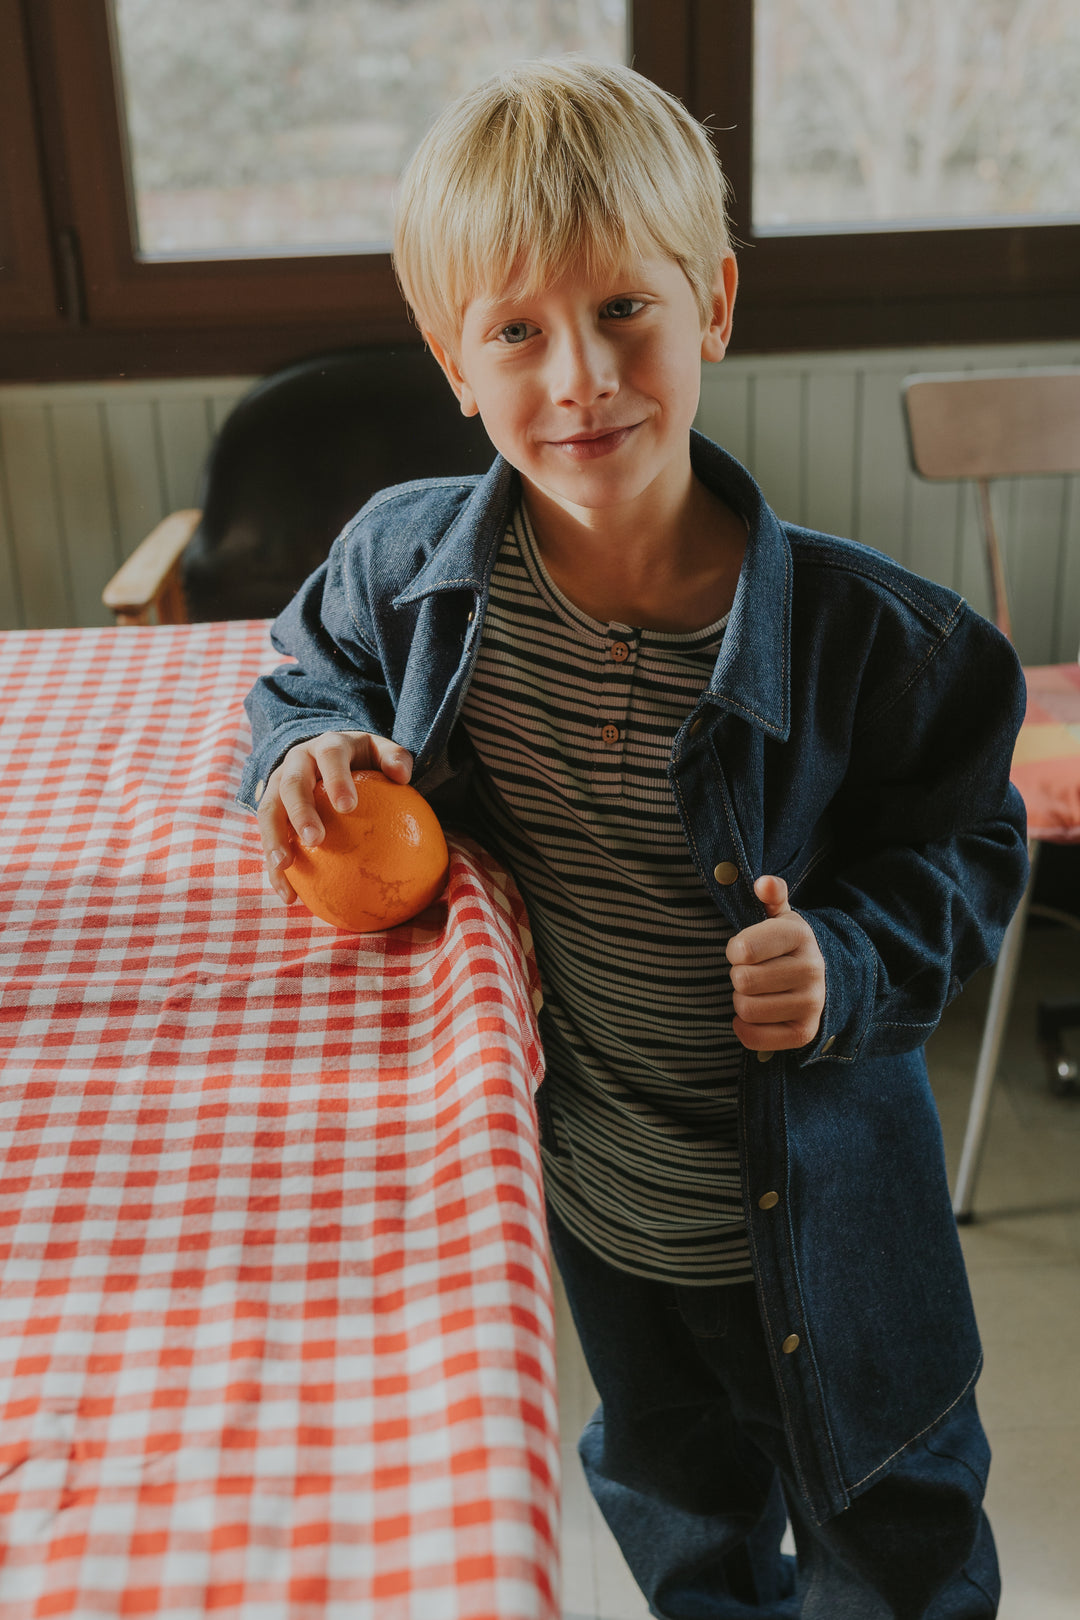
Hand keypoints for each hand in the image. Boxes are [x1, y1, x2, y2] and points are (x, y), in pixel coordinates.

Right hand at [256, 731, 412, 904]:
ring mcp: (277, 785)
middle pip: (291, 785)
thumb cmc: (362, 760)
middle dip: (300, 811)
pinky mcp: (270, 810)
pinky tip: (288, 895)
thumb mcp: (380, 751)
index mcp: (326, 746)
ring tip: (285, 866)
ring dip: (273, 839)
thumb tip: (403, 776)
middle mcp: (296, 763)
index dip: (336, 779)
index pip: (330, 757)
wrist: (325, 755)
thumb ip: (395, 759)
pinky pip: (268, 839)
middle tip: (314, 840)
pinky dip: (274, 868)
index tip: (348, 807)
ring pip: (269, 811)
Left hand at [725, 875, 825, 1051]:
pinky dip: (745, 1028)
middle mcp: (811, 969)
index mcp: (800, 935)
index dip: (734, 950)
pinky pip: (753, 1038)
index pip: (743, 950)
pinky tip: (755, 1015)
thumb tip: (764, 883)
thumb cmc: (784, 946)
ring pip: (745, 1009)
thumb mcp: (780, 917)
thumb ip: (771, 896)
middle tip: (750, 973)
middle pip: (742, 981)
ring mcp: (812, 1003)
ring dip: (741, 1002)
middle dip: (738, 976)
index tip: (743, 950)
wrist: (822, 981)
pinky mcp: (804, 1033)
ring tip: (756, 992)